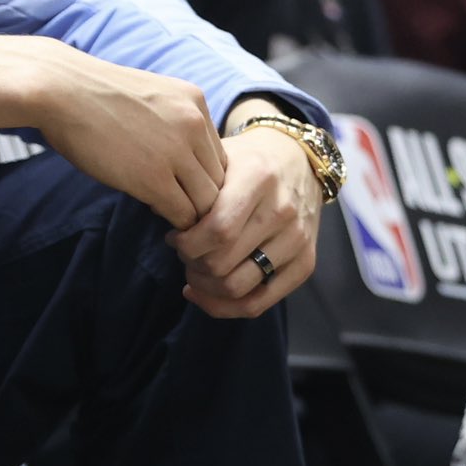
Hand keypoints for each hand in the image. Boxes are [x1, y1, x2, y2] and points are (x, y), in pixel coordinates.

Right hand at [0, 34, 225, 227]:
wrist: (59, 89)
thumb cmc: (89, 94)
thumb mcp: (146, 96)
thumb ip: (169, 120)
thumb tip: (175, 154)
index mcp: (195, 101)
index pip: (220, 153)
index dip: (205, 177)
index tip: (186, 190)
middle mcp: (194, 124)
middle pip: (221, 179)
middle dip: (206, 201)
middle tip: (188, 218)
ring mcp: (176, 151)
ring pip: (208, 201)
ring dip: (193, 218)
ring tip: (177, 227)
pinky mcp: (154, 178)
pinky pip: (183, 214)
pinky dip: (176, 226)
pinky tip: (161, 226)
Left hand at [169, 126, 322, 318]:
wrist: (298, 160)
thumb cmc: (248, 162)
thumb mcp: (220, 158)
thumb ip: (192, 185)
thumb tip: (159, 211)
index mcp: (258, 179)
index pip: (217, 230)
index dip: (186, 244)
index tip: (174, 237)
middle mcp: (282, 211)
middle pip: (223, 263)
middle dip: (191, 264)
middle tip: (184, 253)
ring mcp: (298, 240)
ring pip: (238, 287)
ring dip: (206, 287)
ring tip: (196, 270)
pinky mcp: (306, 263)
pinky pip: (259, 304)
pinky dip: (224, 307)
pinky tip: (206, 293)